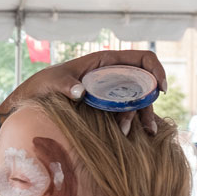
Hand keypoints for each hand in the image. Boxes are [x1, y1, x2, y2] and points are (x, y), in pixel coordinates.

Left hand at [12, 50, 166, 135]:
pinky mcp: (107, 106)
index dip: (156, 70)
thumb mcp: (55, 81)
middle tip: (147, 126)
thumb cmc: (46, 83)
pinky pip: (126, 112)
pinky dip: (131, 123)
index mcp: (107, 61)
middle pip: (144, 85)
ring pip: (137, 101)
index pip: (142, 59)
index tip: (160, 88)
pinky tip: (132, 136)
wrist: (36, 98)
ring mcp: (112, 91)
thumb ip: (66, 84)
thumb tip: (79, 92)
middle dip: (149, 104)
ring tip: (140, 135)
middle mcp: (114, 74)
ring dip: (140, 117)